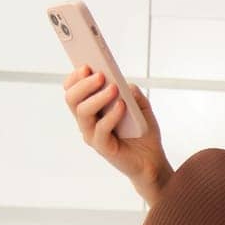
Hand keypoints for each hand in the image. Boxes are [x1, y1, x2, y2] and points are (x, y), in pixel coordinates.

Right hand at [64, 65, 169, 187]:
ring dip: (98, 97)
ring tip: (113, 88)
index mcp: (91, 108)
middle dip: (83, 84)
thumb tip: (121, 82)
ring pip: (82, 112)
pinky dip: (111, 115)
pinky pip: (100, 129)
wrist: (152, 159)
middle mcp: (87, 120)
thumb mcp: (141, 105)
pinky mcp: (102, 147)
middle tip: (100, 75)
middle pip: (72, 99)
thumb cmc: (142, 131)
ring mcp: (92, 134)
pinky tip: (122, 106)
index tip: (86, 65)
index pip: (72, 89)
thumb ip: (131, 92)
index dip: (75, 77)